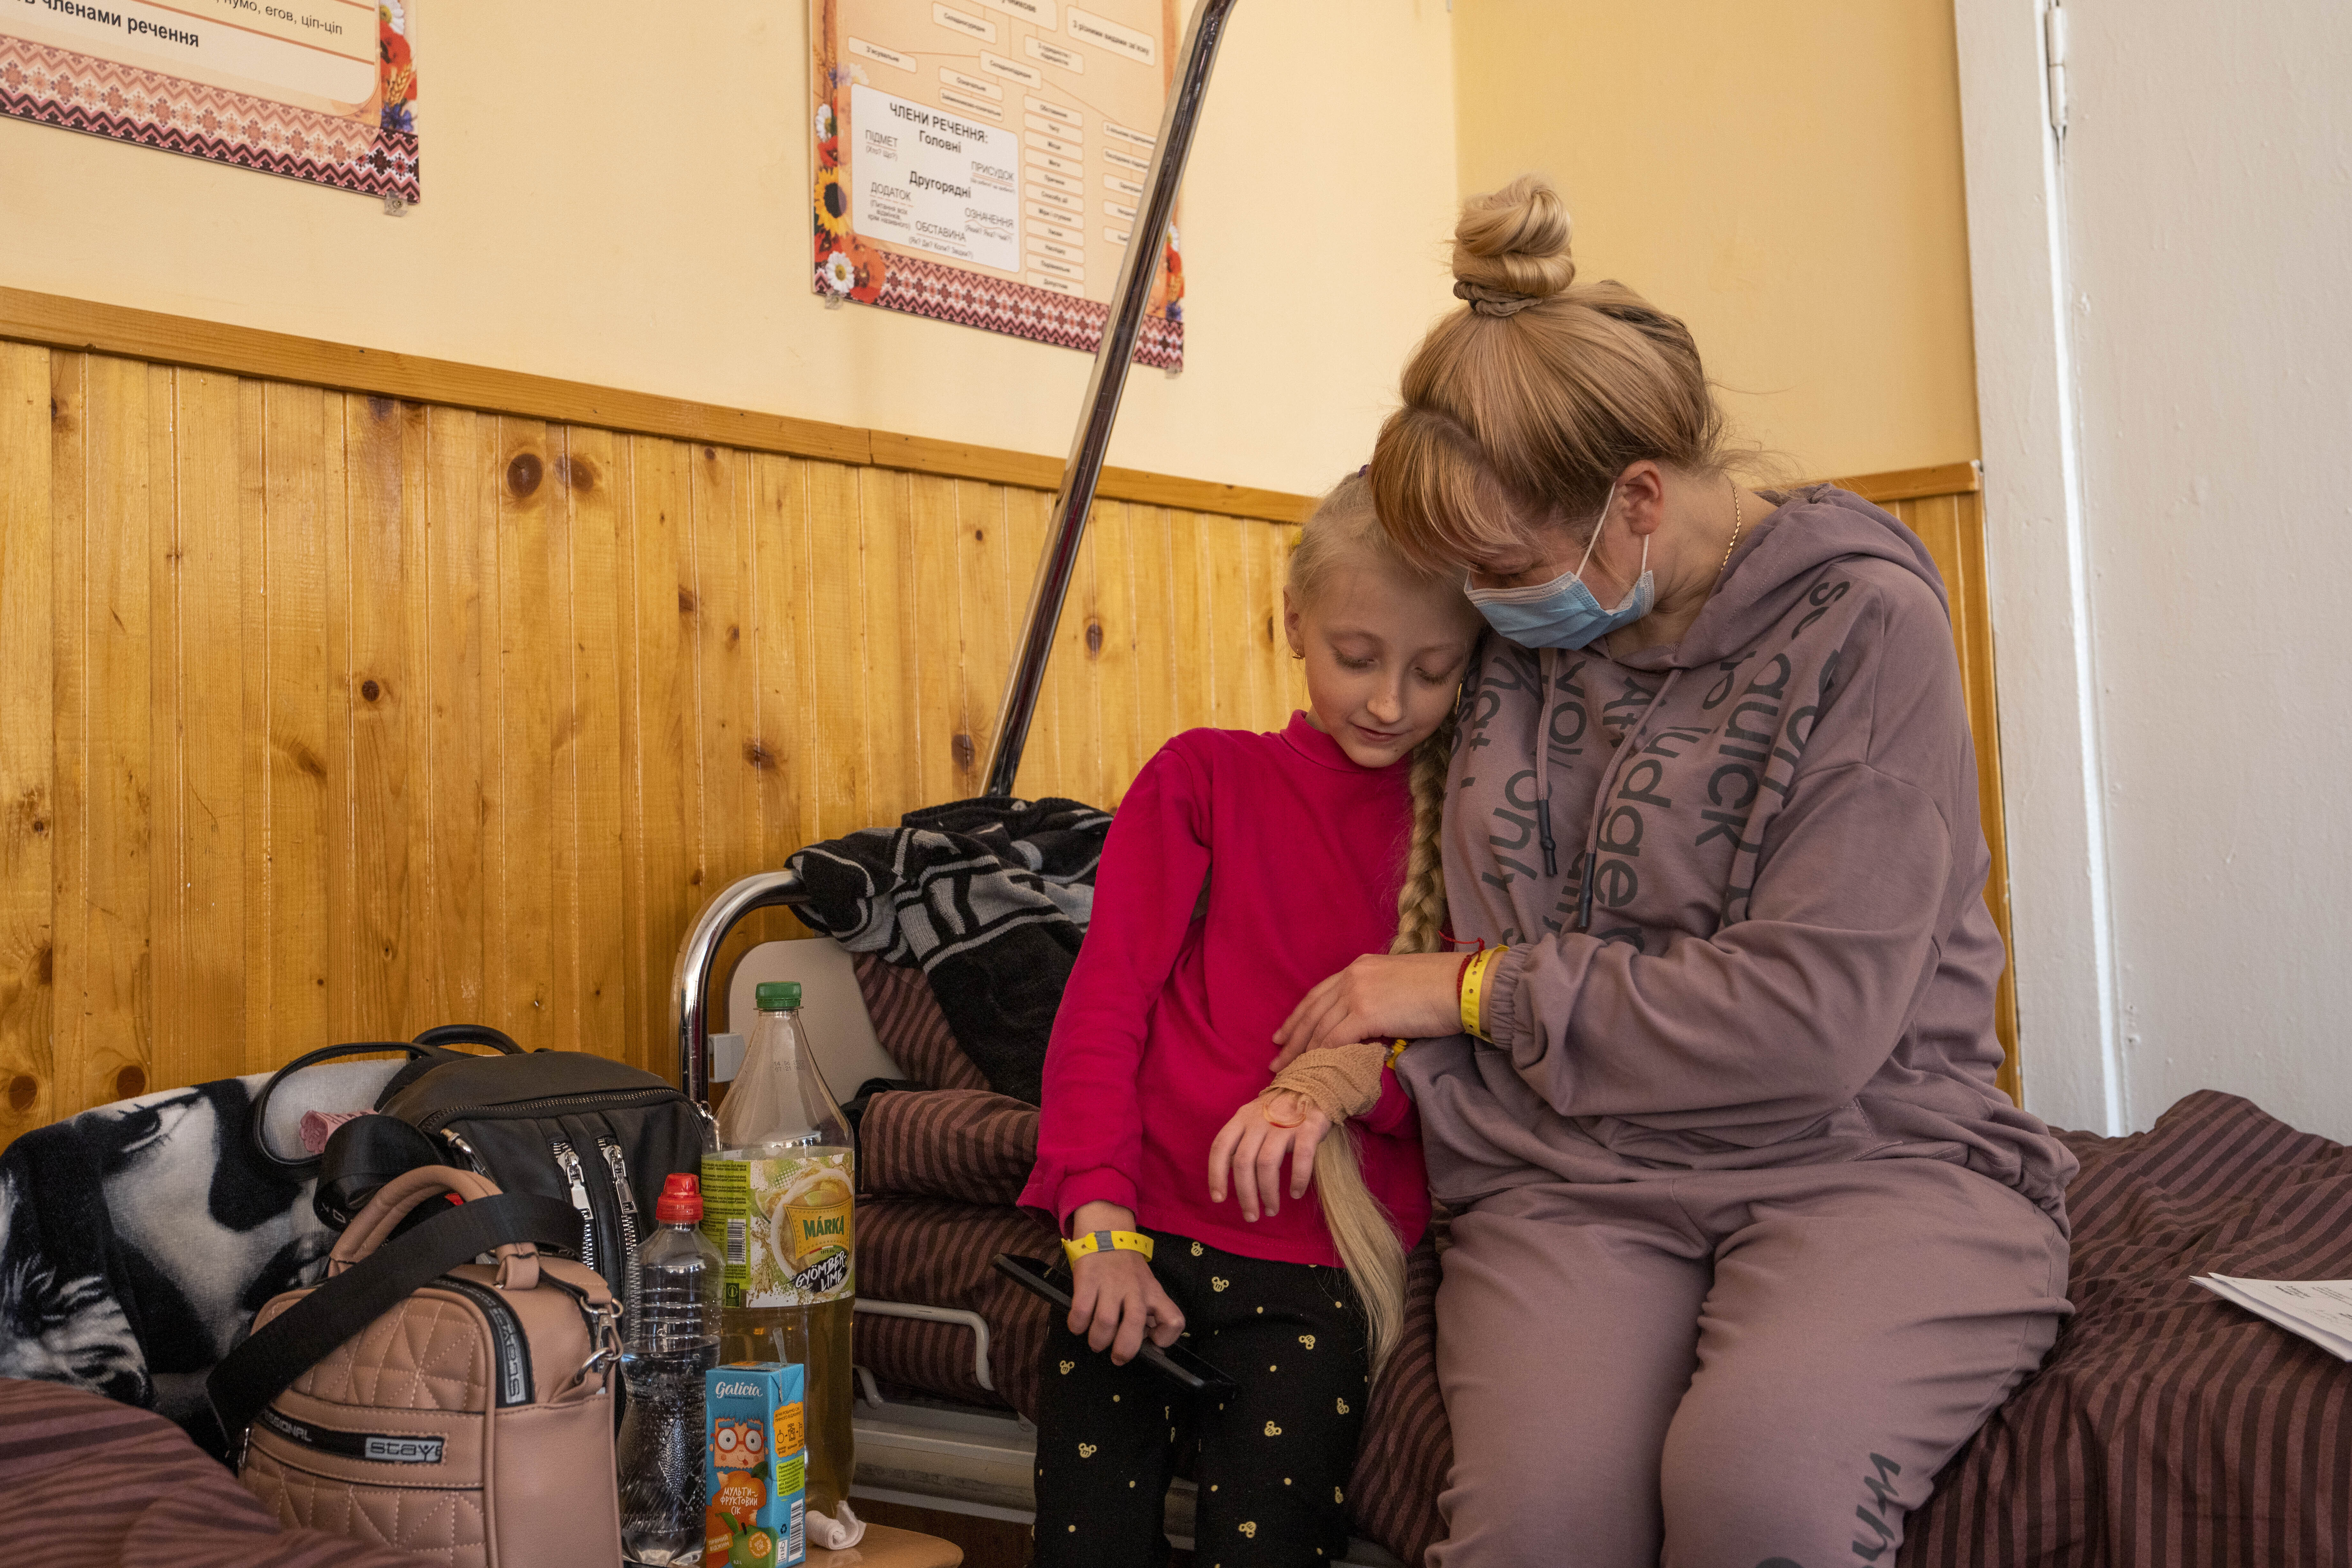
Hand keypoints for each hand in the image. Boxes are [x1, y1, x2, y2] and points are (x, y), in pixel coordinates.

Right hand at [1065, 1202, 1182, 1363]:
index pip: (1173, 1320)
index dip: (1165, 1338)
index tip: (1151, 1340)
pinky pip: (1081, 1311)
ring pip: (1106, 1322)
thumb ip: (1147, 1311)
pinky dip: (1077, 1325)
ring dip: (1098, 1340)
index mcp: (1153, 1293)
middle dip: (1124, 1349)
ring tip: (1096, 1341)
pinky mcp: (1087, 1279)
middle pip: (1134, 1324)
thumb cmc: (1126, 1268)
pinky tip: (1079, 1325)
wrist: (1106, 1232)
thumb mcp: (1146, 1285)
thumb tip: (1146, 1344)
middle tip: (1117, 1357)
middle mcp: (1135, 1289)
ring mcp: (1110, 1284)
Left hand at [1207, 1092, 1331, 1221]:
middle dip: (1245, 1194)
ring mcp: (1283, 1124)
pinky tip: (1296, 1193)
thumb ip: (1242, 1139)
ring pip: (1267, 1164)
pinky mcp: (1308, 1127)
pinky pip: (1302, 1158)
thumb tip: (1231, 1172)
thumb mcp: (1253, 1116)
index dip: (1216, 1174)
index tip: (1218, 1198)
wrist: (1315, 1084)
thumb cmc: (1280, 1109)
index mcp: (1242, 1118)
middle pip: (1243, 1162)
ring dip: (1268, 1193)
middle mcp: (1259, 1121)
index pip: (1220, 1146)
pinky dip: (1298, 1179)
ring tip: (1271, 1210)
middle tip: (1251, 1216)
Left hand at [1270, 952, 1462, 1070]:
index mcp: (1359, 967)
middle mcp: (1352, 976)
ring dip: (1303, 1053)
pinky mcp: (1367, 1013)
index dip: (1298, 1017)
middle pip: (1312, 1012)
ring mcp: (1357, 993)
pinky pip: (1336, 1038)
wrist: (1460, 985)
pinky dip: (1323, 1056)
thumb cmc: (1439, 987)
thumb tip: (1365, 1022)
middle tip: (1277, 1060)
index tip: (1283, 1035)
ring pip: (1319, 1028)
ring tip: (1292, 1072)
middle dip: (1292, 1038)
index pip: (1318, 994)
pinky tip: (1316, 1070)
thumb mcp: (1398, 983)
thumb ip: (1375, 997)